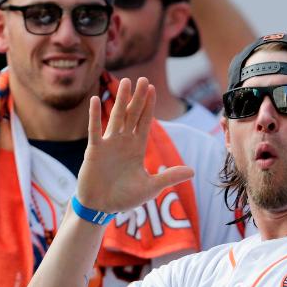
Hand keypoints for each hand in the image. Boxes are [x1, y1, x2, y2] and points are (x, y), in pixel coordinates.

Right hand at [76, 77, 193, 213]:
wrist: (101, 207)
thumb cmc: (124, 198)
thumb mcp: (150, 187)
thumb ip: (169, 177)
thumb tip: (193, 171)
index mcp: (136, 148)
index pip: (145, 122)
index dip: (149, 106)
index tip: (153, 89)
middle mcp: (123, 142)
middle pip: (132, 115)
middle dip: (138, 98)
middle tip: (143, 79)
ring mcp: (108, 144)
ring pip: (116, 117)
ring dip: (120, 100)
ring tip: (125, 82)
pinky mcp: (94, 151)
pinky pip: (95, 130)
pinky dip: (94, 116)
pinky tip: (94, 100)